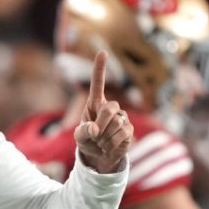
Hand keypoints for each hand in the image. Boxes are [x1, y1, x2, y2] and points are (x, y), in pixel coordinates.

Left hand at [74, 50, 132, 172]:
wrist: (99, 156)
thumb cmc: (87, 141)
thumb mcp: (79, 137)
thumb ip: (83, 132)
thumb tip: (94, 129)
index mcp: (95, 103)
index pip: (97, 83)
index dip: (100, 68)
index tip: (103, 52)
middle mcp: (109, 107)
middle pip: (109, 109)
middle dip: (100, 124)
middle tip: (95, 136)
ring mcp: (122, 117)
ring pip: (116, 123)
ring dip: (104, 137)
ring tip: (101, 141)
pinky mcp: (129, 129)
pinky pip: (122, 134)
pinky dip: (112, 143)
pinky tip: (109, 145)